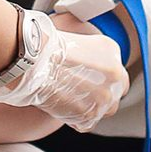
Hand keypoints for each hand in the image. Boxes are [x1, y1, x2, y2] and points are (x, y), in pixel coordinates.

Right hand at [0, 17, 128, 131]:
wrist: (33, 60)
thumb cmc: (47, 44)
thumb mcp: (74, 29)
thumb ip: (88, 45)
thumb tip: (84, 51)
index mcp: (112, 51)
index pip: (117, 71)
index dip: (104, 77)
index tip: (91, 79)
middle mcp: (115, 75)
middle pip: (115, 92)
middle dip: (101, 92)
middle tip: (81, 90)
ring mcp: (104, 97)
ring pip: (105, 109)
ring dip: (91, 106)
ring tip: (71, 99)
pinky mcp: (89, 115)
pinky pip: (87, 122)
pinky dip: (76, 118)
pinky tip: (64, 106)